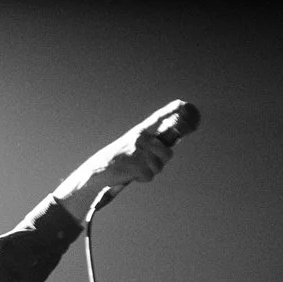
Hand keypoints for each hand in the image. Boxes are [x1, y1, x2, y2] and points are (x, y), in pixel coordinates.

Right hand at [54, 101, 186, 218]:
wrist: (98, 171)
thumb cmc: (118, 160)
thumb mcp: (133, 146)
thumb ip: (151, 143)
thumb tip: (173, 141)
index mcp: (140, 131)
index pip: (159, 117)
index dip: (173, 111)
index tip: (184, 102)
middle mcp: (142, 138)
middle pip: (168, 152)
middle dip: (160, 162)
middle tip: (147, 164)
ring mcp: (140, 151)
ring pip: (160, 166)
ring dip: (150, 171)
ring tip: (136, 169)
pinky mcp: (137, 164)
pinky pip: (150, 175)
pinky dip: (142, 178)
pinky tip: (131, 174)